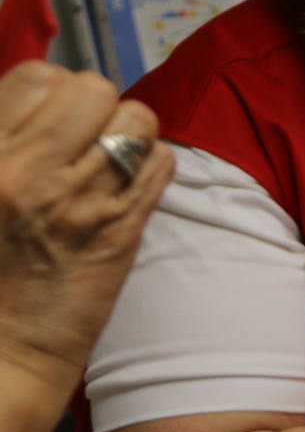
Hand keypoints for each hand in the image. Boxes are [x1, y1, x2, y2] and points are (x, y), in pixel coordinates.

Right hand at [0, 61, 172, 384]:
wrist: (1, 353)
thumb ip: (5, 143)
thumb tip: (38, 101)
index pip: (37, 77)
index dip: (51, 92)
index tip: (50, 120)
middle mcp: (28, 173)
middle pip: (92, 89)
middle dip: (94, 107)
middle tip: (83, 140)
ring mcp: (81, 200)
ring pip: (136, 119)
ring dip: (128, 134)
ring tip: (108, 162)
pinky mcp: (123, 228)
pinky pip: (160, 162)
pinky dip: (151, 166)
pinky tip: (128, 188)